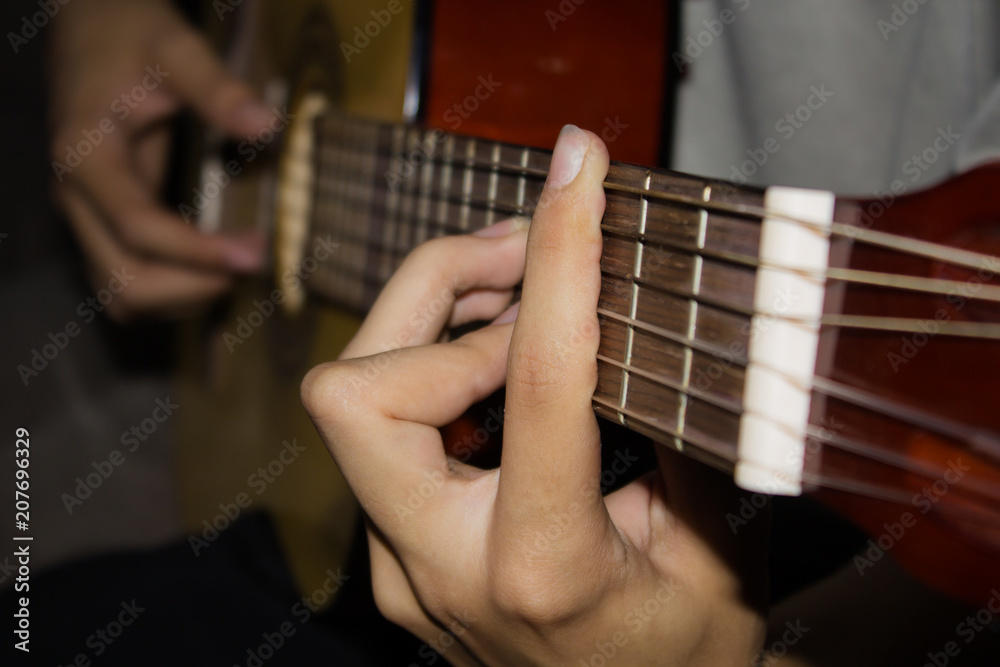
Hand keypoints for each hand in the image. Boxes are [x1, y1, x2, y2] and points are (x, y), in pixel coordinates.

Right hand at [49, 0, 269, 319]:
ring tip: (239, 265)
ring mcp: (87, 217)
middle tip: (254, 260)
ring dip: (185, 297)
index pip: (137, 228)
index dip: (197, 253)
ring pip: (124, 295)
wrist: (93, 29)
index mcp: (86, 156)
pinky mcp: (103, 226)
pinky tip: (217, 266)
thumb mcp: (175, 47)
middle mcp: (77, 197)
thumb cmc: (130, 35)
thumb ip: (216, 87)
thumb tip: (265, 124)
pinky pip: (131, 282)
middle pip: (124, 281)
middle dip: (194, 285)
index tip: (254, 254)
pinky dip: (174, 290)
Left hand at [302, 126, 767, 664]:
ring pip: (354, 400)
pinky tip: (503, 363)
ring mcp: (401, 564)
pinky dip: (436, 370)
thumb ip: (687, 439)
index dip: (560, 257)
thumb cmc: (685, 661)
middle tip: (526, 249)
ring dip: (431, 321)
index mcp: (545, 568)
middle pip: (358, 386)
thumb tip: (656, 316)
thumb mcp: (721, 555)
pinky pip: (383, 432)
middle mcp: (442, 566)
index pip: (539, 380)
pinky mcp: (394, 553)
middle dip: (436, 288)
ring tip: (521, 293)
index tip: (577, 169)